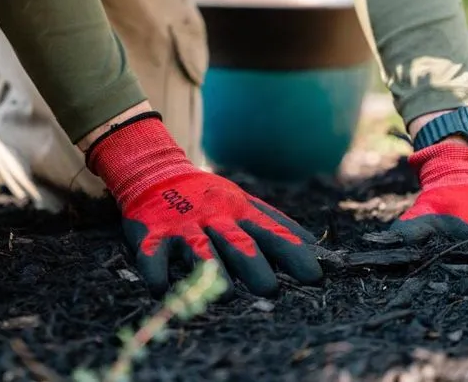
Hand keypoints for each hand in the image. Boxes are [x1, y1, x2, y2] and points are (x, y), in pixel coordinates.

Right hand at [87, 112, 323, 297]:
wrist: (155, 172)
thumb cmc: (208, 198)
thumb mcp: (244, 204)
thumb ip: (277, 225)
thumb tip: (315, 246)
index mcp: (240, 212)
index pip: (272, 233)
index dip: (293, 254)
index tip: (315, 277)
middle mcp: (214, 219)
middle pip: (237, 243)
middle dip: (254, 265)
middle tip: (270, 290)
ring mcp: (182, 226)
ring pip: (200, 249)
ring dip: (212, 270)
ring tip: (225, 296)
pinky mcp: (151, 234)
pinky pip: (153, 254)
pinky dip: (156, 271)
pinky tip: (162, 288)